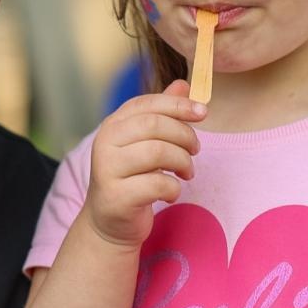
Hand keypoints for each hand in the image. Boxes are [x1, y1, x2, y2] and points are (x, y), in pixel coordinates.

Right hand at [80, 80, 203, 248]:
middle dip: (184, 135)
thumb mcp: (146, 143)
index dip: (178, 105)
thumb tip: (184, 85)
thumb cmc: (133, 178)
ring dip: (183, 162)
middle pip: (155, 125)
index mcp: (113, 125)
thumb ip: (162, 114)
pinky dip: (174, 188)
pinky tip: (171, 193)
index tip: (203, 112)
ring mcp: (107, 169)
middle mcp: (105, 143)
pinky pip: (158, 184)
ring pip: (158, 152)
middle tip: (195, 150)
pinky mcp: (117, 196)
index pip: (147, 103)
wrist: (110, 222)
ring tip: (186, 172)